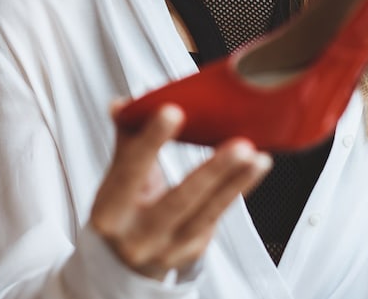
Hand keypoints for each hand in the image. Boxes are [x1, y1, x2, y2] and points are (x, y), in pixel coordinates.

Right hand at [90, 103, 272, 279]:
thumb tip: (124, 105)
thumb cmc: (122, 212)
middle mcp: (139, 237)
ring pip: (207, 213)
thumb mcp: (115, 181)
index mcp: (111, 213)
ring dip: (236, 183)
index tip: (172, 112)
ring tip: (257, 157)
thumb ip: (126, 141)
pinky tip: (254, 169)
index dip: (150, 142)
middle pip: (178, 201)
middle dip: (212, 172)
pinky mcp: (194, 249)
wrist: (123, 262)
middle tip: (239, 145)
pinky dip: (238, 189)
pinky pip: (219, 215)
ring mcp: (169, 248)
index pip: (129, 172)